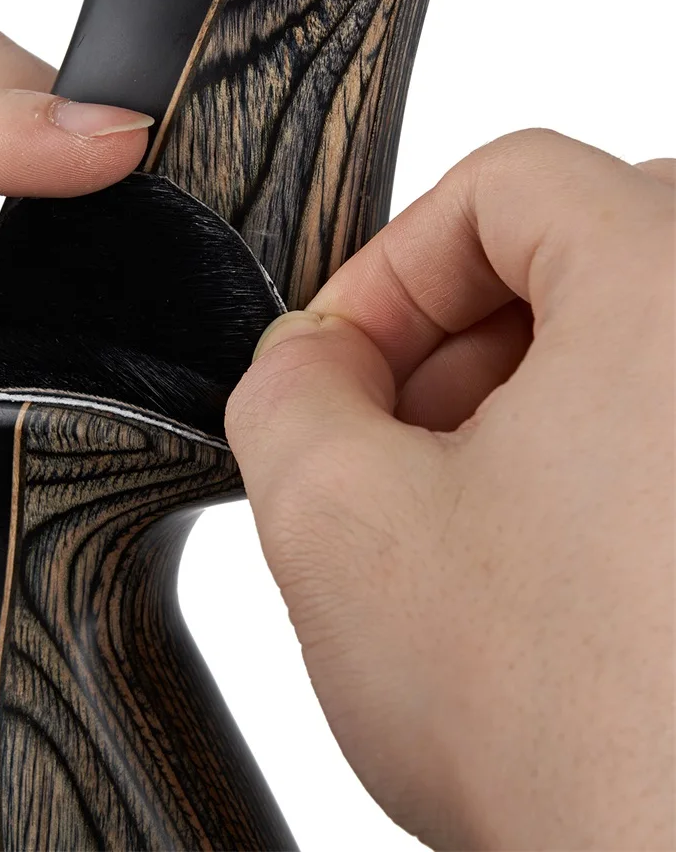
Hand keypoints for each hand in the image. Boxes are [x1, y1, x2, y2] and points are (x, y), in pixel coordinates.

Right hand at [227, 130, 673, 849]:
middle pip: (570, 255)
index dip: (389, 269)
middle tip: (388, 449)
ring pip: (627, 344)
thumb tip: (303, 361)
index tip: (341, 365)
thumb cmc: (582, 736)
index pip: (506, 181)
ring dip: (517, 414)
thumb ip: (280, 393)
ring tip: (463, 525)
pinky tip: (547, 563)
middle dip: (447, 350)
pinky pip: (673, 422)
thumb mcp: (339, 524)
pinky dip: (596, 464)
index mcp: (674, 282)